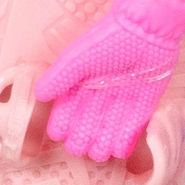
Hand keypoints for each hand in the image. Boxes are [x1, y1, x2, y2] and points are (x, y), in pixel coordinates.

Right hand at [31, 0, 184, 162]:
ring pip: (107, 133)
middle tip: (77, 147)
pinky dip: (124, 143)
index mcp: (81, 84)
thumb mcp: (76, 58)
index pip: (67, 111)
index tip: (57, 135)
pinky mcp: (143, 106)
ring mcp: (121, 103)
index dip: (61, 124)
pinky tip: (116, 151)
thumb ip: (58, 77)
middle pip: (86, 126)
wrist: (145, 31)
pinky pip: (131, 130)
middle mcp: (99, 96)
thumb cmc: (107, 41)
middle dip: (80, 139)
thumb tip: (38, 96)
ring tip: (96, 152)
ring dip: (101, 145)